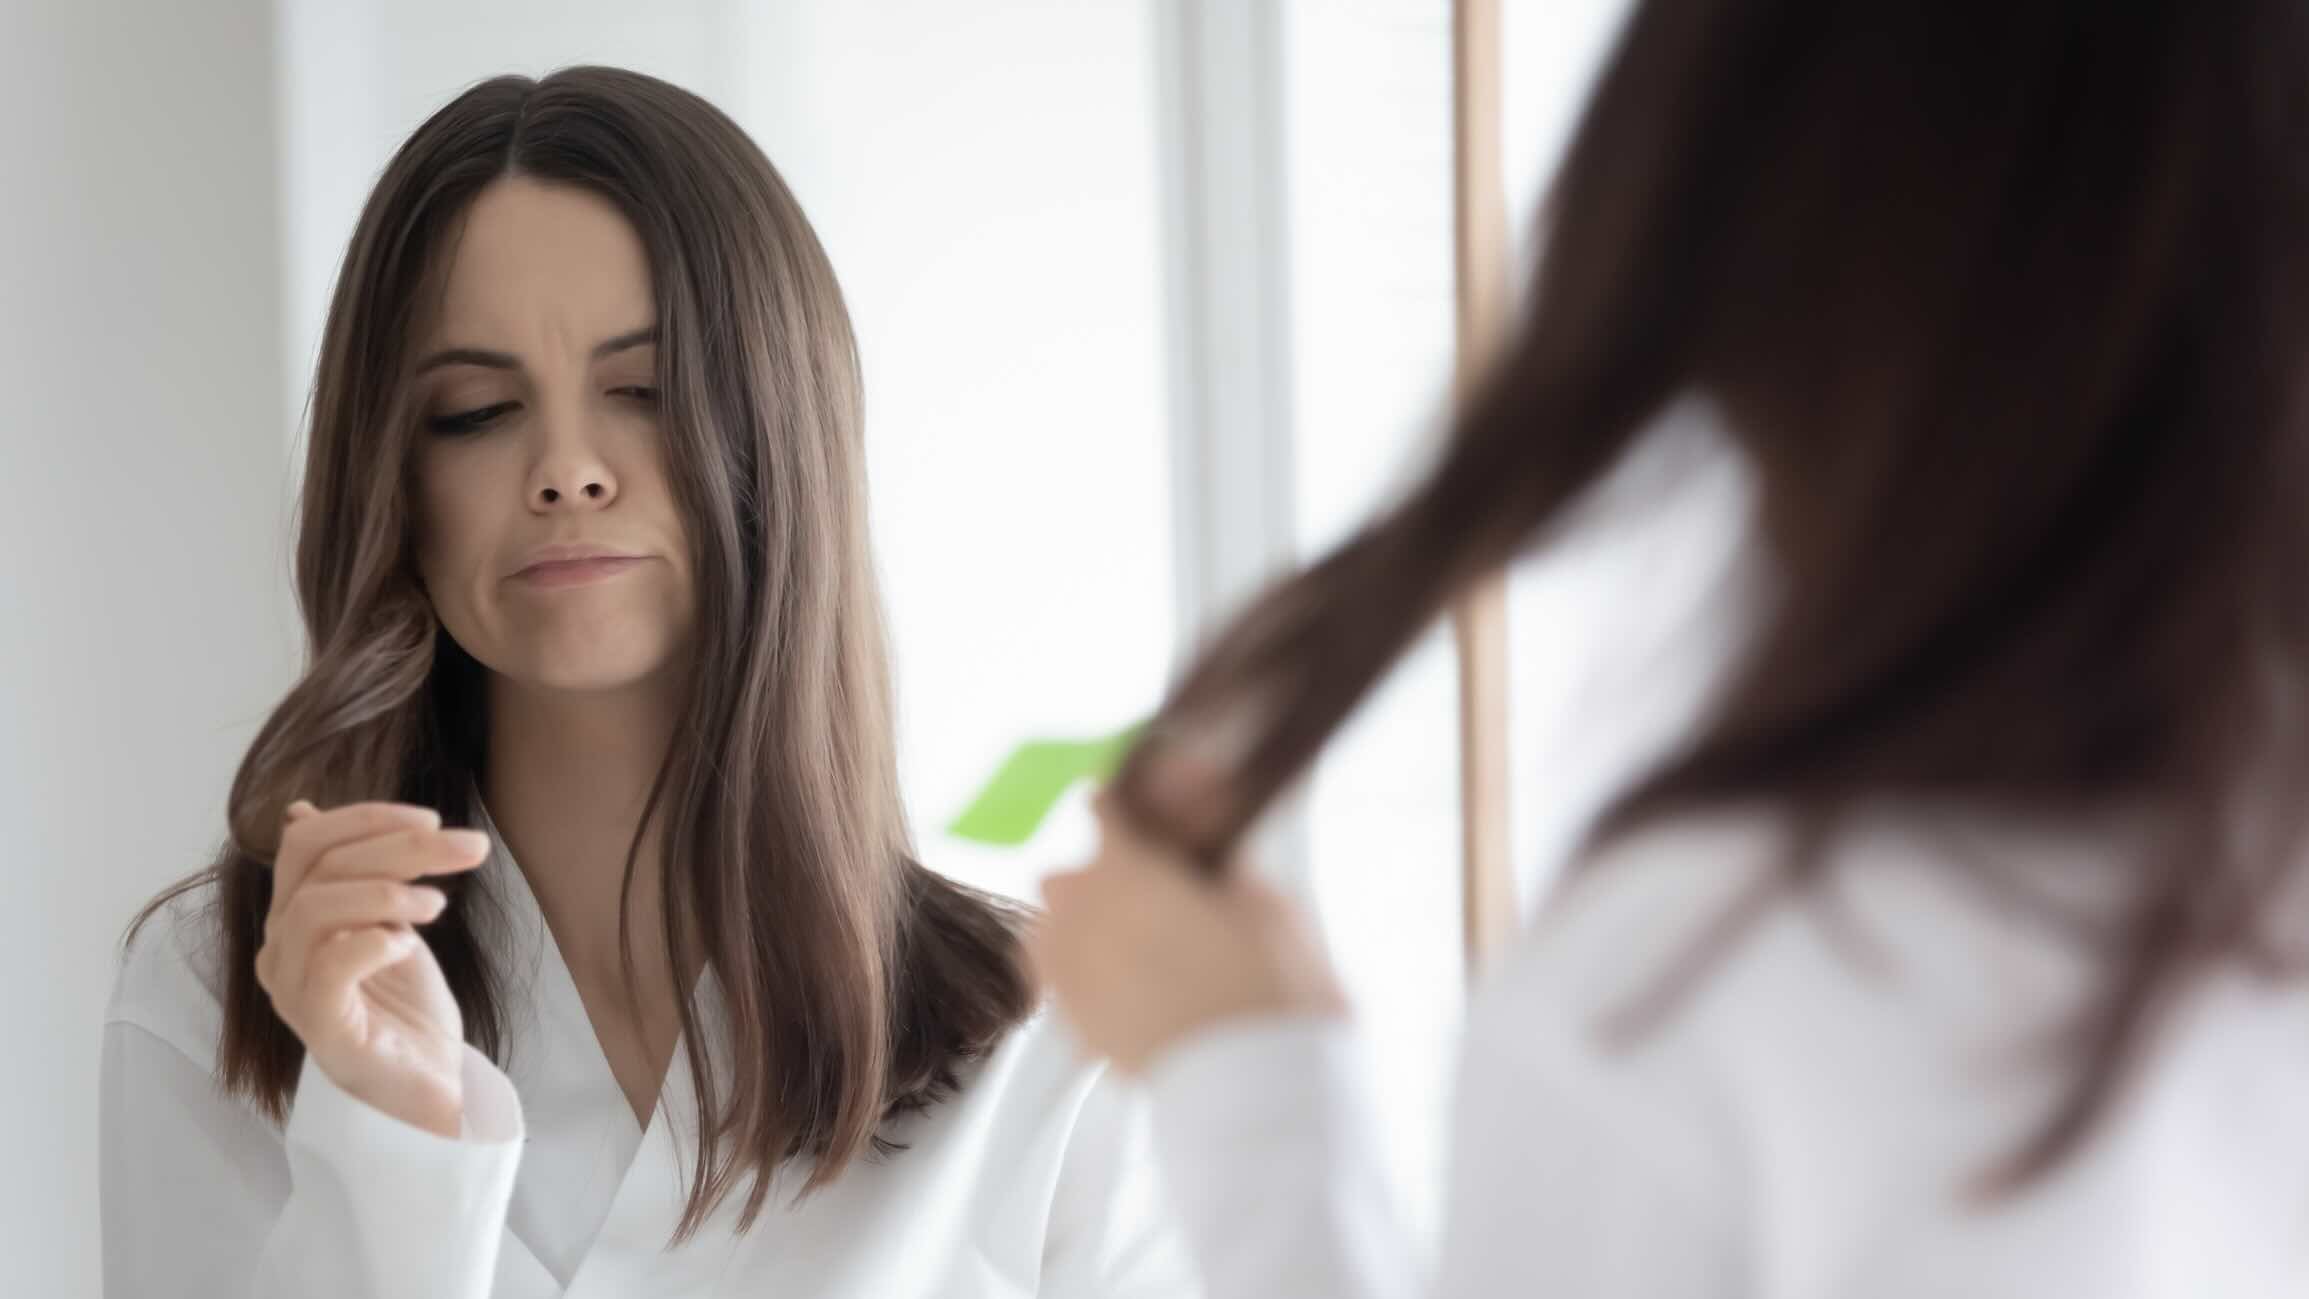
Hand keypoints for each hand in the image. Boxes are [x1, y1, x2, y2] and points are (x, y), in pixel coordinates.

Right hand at [255, 800, 489, 1137]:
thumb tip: (301, 810)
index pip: (305, 845)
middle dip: (400, 846)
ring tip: (439, 904)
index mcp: (292, 920)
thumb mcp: (387, 919)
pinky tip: (409, 945)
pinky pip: (330, 968)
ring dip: (389, 892)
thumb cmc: (405, 1003)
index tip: (433, 819)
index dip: (366, 818)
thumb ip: (356, 871)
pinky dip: (374, 942)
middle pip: (319, 868)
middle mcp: (280, 951)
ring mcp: (294, 992)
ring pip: (317, 909)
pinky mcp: (322, 1029)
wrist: (429, 1080)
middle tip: (468, 847)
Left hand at [1030, 793, 1346, 1074]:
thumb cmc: (1273, 988)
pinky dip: (1081, 979)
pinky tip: (1124, 991)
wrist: (1256, 1092)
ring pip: (1047, 933)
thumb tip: (1205, 857)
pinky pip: (1060, 987)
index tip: (1141, 814)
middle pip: (1065, 877)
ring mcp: (1070, 979)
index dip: (1125, 807)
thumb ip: (1223, 868)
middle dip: (1098, 878)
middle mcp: (1082, 918)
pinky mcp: (1074, 1032)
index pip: (1104, 811)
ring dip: (1075, 929)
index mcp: (1127, 870)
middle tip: (1149, 896)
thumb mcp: (1269, 906)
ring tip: (1123, 947)